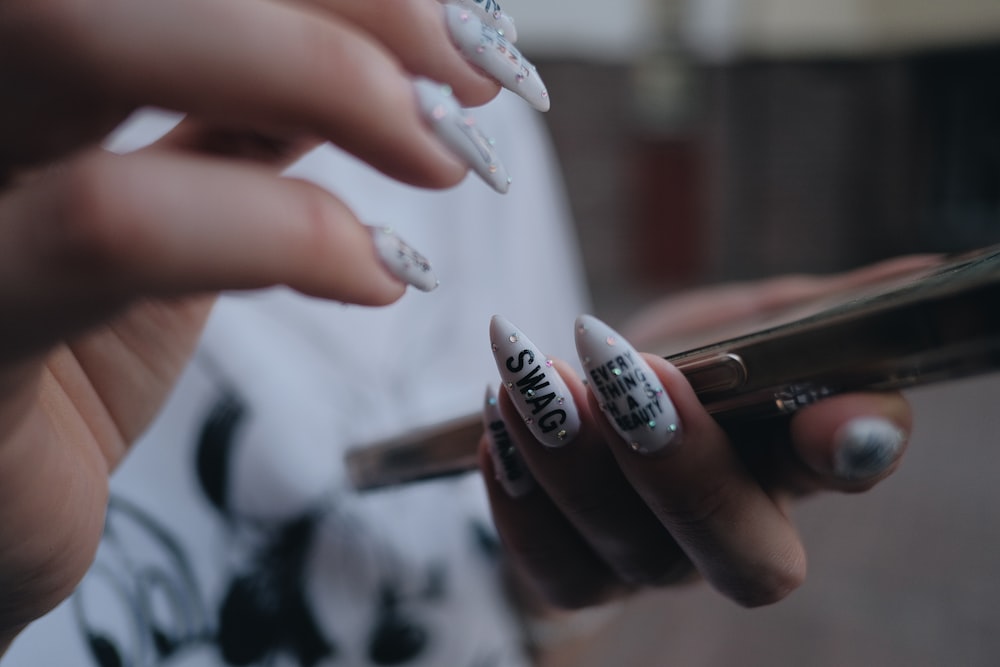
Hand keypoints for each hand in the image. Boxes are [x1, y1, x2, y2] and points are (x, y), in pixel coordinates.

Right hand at [0, 0, 535, 648]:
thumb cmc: (72, 347)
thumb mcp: (171, 204)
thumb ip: (243, 111)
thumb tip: (385, 43)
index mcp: (23, 60)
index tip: (460, 22)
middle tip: (469, 69)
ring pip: (86, 36)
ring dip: (321, 76)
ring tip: (442, 157)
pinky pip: (117, 225)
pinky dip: (285, 229)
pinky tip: (380, 275)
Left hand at [480, 259, 931, 610]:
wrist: (584, 411)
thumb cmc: (681, 368)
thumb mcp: (740, 323)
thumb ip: (807, 312)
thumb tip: (920, 267)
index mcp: (789, 460)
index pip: (847, 470)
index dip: (852, 448)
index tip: (831, 414)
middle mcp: (732, 530)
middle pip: (743, 554)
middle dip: (684, 464)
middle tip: (629, 370)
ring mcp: (653, 566)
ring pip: (633, 552)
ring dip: (578, 459)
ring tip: (535, 374)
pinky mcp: (577, 579)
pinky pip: (553, 572)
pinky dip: (520, 495)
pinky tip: (501, 420)